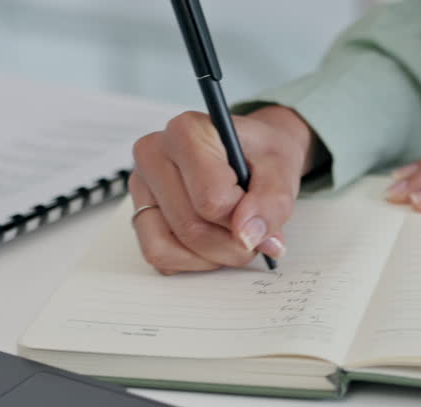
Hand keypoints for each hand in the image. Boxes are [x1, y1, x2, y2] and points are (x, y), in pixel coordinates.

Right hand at [129, 106, 317, 273]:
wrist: (253, 152)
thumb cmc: (262, 155)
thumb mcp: (282, 170)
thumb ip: (272, 202)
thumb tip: (247, 236)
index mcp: (186, 132)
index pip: (211, 200)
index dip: (243, 218)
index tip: (257, 208)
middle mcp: (153, 154)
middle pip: (190, 228)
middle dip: (231, 245)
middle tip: (254, 235)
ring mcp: (141, 185)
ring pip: (168, 248)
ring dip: (211, 257)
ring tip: (232, 237)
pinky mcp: (138, 211)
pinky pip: (158, 255)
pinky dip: (190, 261)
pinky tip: (212, 242)